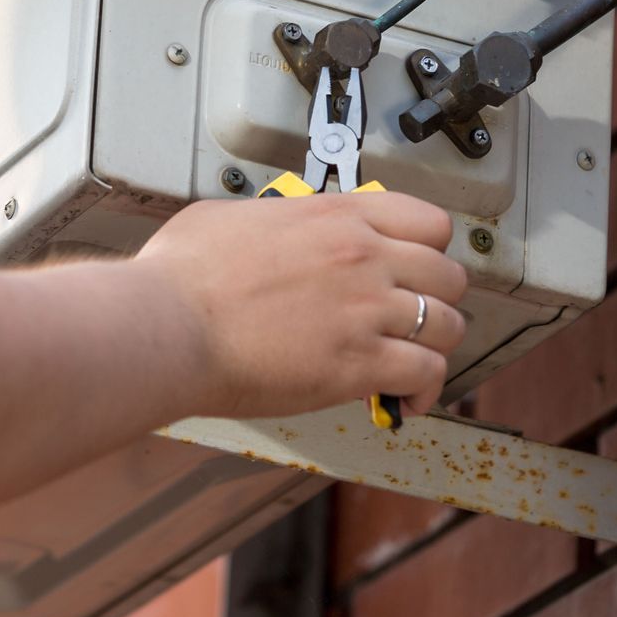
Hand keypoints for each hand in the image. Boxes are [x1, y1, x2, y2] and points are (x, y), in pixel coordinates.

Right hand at [135, 192, 468, 420]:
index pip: (429, 222)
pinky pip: (426, 373)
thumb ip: (272, 222)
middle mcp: (364, 257)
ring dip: (435, 347)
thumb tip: (267, 231)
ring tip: (413, 362)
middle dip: (438, 300)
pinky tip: (407, 399)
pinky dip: (424, 390)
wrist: (168, 324)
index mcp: (336, 217)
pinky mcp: (358, 363)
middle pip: (448, 275)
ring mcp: (366, 309)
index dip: (430, 250)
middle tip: (415, 320)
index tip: (417, 268)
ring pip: (448, 326)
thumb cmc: (182, 274)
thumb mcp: (231, 217)